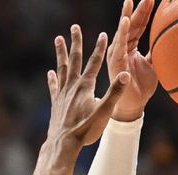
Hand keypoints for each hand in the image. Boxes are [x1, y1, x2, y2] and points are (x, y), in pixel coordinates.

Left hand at [47, 25, 130, 147]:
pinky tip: (50, 72)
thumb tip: (126, 74)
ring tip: (58, 39)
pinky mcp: (56, 103)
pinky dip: (53, 78)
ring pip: (62, 68)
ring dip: (61, 53)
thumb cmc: (85, 130)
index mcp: (85, 87)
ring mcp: (62, 94)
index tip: (103, 34)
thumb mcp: (104, 112)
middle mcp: (72, 86)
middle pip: (75, 59)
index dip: (99, 48)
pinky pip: (54, 86)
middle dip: (76, 42)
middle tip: (74, 27)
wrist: (63, 144)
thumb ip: (115, 93)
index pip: (94, 63)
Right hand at [107, 0, 157, 120]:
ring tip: (130, 1)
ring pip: (123, 31)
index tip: (154, 0)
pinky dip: (122, 32)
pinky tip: (126, 21)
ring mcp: (117, 53)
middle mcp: (122, 47)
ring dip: (127, 16)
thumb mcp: (154, 66)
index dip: (145, 12)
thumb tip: (169, 41)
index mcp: (131, 46)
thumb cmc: (142, 87)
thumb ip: (156, 52)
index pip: (139, 25)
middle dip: (139, 9)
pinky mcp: (115, 61)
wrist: (134, 105)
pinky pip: (119, 44)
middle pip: (131, 24)